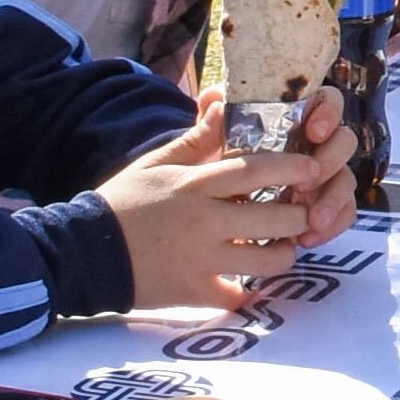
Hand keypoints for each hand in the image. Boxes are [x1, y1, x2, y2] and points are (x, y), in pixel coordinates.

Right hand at [98, 83, 359, 304]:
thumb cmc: (123, 203)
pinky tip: (251, 281)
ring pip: (266, 260)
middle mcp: (204, 221)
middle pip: (272, 217)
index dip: (292, 167)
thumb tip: (224, 104)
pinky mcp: (194, 292)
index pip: (255, 169)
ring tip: (283, 247)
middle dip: (299, 214)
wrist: (83, 252)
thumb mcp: (155, 163)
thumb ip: (195, 140)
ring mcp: (201, 259)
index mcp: (194, 184)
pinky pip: (238, 295)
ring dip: (284, 254)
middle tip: (305, 211)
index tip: (315, 167)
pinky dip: (249, 290)